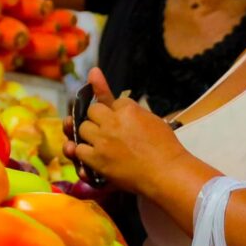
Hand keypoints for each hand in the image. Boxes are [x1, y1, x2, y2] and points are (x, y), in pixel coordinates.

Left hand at [70, 67, 185, 189]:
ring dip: (89, 135)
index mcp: (128, 109)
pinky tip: (96, 156)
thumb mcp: (151, 118)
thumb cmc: (165, 147)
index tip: (124, 123)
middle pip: (92, 111)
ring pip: (81, 128)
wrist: (167, 173)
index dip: (116, 112)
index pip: (111, 101)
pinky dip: (85, 153)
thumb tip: (94, 72)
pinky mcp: (96, 159)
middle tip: (110, 132)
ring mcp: (102, 140)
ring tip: (103, 143)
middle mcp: (112, 121)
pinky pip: (78, 149)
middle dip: (98, 119)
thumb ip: (128, 103)